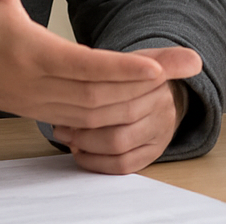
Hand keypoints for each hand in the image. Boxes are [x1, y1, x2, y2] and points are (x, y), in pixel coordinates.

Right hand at [0, 0, 202, 173]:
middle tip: (192, 62)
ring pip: (95, 113)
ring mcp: (35, 102)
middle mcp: (34, 86)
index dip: (124, 68)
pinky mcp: (37, 109)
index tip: (160, 64)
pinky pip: (83, 120)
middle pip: (100, 94)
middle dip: (149, 82)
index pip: (84, 67)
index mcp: (25, 53)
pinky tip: (142, 95)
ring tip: (177, 76)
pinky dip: (116, 112)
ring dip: (138, 99)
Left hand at [53, 70, 190, 173]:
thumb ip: (118, 61)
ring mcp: (161, 131)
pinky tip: (83, 154)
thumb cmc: (133, 81)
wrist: (156, 100)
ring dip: (88, 144)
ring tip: (70, 139)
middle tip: (62, 127)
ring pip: (119, 144)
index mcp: (157, 77)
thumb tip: (115, 66)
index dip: (93, 96)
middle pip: (121, 116)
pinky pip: (124, 165)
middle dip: (85, 123)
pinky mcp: (154, 154)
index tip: (69, 101)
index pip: (124, 87)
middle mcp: (163, 105)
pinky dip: (98, 163)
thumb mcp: (130, 60)